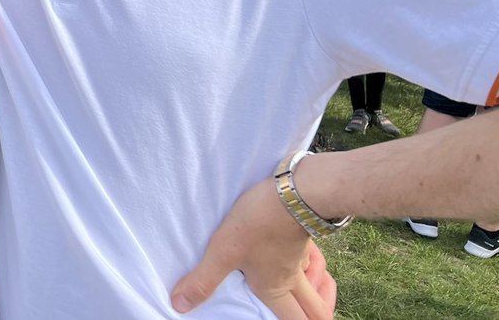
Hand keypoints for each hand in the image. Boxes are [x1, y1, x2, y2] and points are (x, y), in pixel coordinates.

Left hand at [170, 178, 335, 318]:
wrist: (292, 191)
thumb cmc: (257, 223)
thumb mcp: (223, 252)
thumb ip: (203, 280)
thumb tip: (180, 305)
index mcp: (273, 287)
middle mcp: (292, 277)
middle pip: (315, 309)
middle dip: (314, 317)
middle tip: (309, 318)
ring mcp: (302, 255)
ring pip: (318, 282)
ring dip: (317, 294)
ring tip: (308, 299)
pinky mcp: (304, 233)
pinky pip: (314, 258)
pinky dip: (313, 266)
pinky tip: (303, 260)